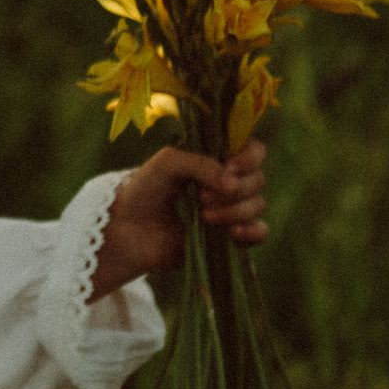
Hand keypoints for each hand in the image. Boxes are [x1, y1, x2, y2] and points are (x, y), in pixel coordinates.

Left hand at [87, 141, 267, 301]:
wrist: (129, 231)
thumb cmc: (144, 189)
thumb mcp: (167, 163)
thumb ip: (200, 164)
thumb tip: (233, 183)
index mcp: (215, 158)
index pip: (253, 150)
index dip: (249, 158)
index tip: (230, 167)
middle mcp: (227, 183)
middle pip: (257, 180)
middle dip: (233, 190)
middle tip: (200, 197)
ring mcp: (231, 210)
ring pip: (257, 205)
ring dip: (234, 211)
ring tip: (204, 216)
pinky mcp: (231, 238)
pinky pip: (260, 233)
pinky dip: (252, 231)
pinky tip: (233, 233)